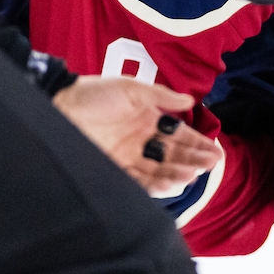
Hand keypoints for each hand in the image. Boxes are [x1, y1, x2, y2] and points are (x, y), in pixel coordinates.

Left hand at [52, 76, 223, 196]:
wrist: (58, 106)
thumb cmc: (94, 93)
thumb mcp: (132, 89)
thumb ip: (162, 96)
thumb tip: (191, 100)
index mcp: (148, 120)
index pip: (178, 135)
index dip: (197, 144)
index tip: (215, 152)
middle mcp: (141, 141)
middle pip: (172, 155)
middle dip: (192, 160)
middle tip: (210, 165)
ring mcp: (127, 158)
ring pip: (158, 170)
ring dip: (176, 174)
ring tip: (191, 175)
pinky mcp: (112, 170)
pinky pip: (138, 181)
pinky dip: (155, 184)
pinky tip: (170, 184)